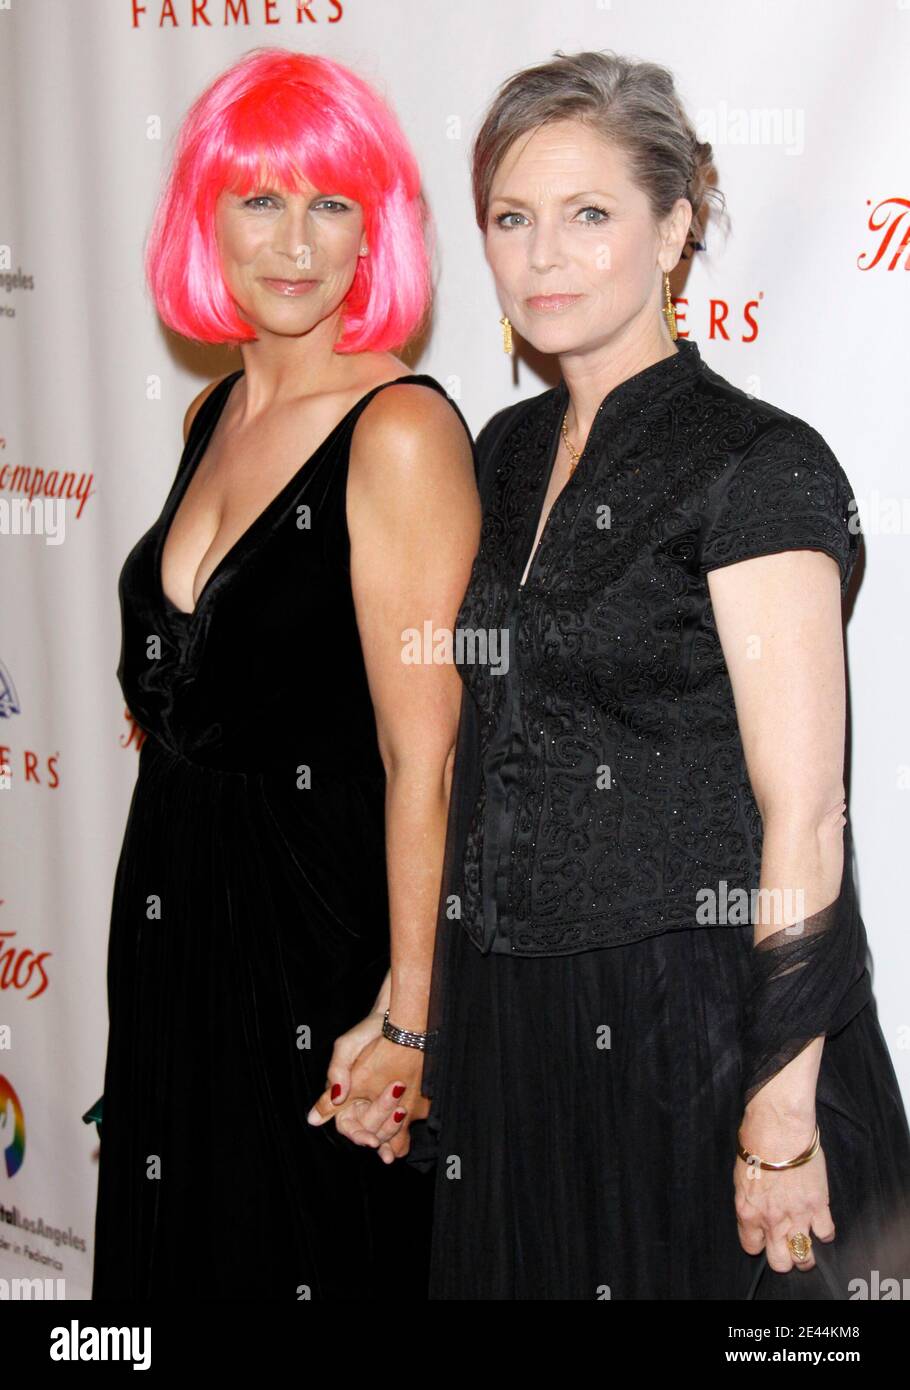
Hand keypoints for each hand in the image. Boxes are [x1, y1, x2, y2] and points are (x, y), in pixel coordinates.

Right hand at [307, 1019, 429, 1163]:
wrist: (397, 1021)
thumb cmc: (367, 1032)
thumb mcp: (346, 1048)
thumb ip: (336, 1074)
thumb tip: (323, 1110)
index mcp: (344, 1093)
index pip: (346, 1125)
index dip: (358, 1135)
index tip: (371, 1141)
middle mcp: (360, 1101)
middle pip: (366, 1130)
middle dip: (378, 1132)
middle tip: (392, 1127)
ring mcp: (379, 1101)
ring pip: (382, 1130)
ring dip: (390, 1138)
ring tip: (397, 1145)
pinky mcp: (398, 1099)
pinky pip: (397, 1124)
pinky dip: (401, 1136)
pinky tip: (406, 1143)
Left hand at [733, 1106, 834, 1272]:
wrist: (779, 1127)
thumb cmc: (756, 1142)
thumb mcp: (740, 1175)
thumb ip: (748, 1200)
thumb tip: (755, 1209)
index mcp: (748, 1212)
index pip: (751, 1247)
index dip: (759, 1243)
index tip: (763, 1237)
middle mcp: (772, 1221)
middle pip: (780, 1262)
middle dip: (784, 1257)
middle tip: (786, 1246)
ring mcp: (797, 1216)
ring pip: (805, 1257)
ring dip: (806, 1252)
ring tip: (805, 1241)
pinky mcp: (818, 1206)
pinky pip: (826, 1233)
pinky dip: (825, 1231)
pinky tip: (820, 1221)